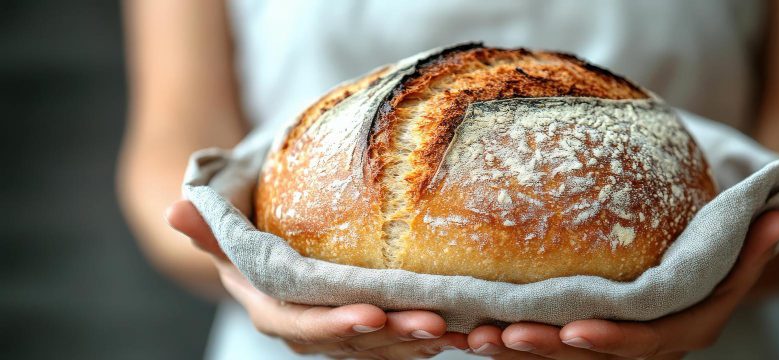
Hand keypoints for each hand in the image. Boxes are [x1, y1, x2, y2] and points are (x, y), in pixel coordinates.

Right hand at [166, 200, 468, 358]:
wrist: (264, 245)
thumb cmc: (247, 229)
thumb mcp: (227, 225)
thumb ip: (209, 225)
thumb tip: (174, 209)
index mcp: (267, 306)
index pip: (300, 323)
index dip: (335, 324)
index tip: (373, 313)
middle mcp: (300, 329)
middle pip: (346, 342)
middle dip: (389, 336)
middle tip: (432, 324)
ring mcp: (332, 332)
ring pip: (374, 347)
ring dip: (412, 342)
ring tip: (452, 330)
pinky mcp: (359, 329)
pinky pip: (390, 341)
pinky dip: (418, 340)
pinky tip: (455, 334)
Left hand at [466, 210, 778, 358]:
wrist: (698, 278)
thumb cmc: (715, 259)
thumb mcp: (738, 252)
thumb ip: (756, 240)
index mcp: (681, 330)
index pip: (644, 341)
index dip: (610, 340)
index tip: (574, 329)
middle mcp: (643, 347)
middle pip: (589, 357)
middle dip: (544, 349)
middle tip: (500, 333)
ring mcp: (609, 346)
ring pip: (557, 358)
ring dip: (514, 350)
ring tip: (470, 335)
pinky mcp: (578, 338)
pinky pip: (540, 347)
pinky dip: (504, 341)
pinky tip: (463, 331)